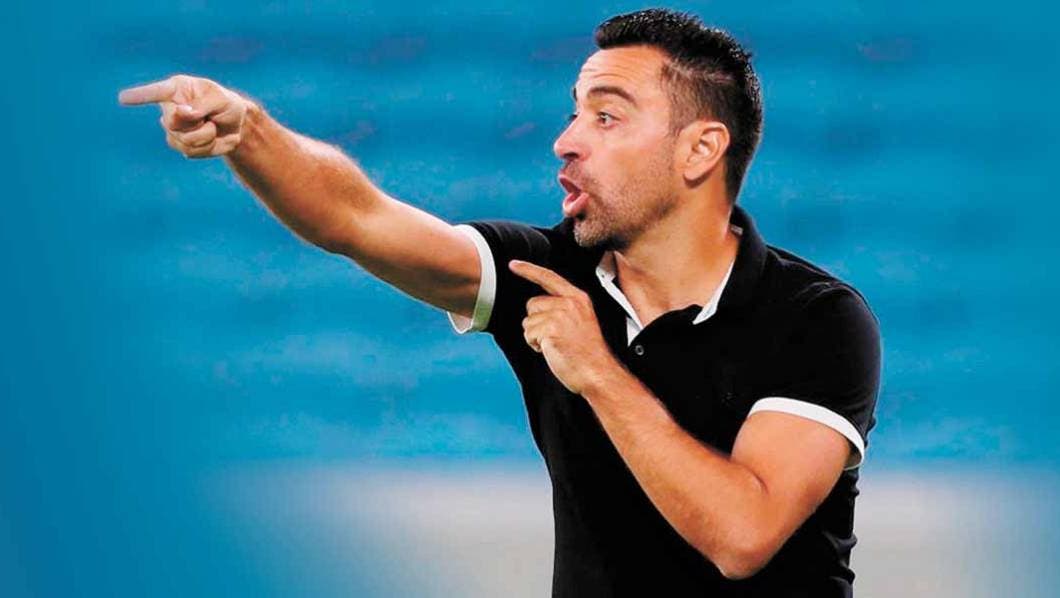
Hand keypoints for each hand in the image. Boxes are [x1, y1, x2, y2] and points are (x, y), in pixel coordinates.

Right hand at [118, 74, 249, 157]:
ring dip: (206, 137)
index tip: (123, 98)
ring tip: (213, 127)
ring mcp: (172, 128)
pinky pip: (191, 152)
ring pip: (183, 141)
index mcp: (176, 89)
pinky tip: (214, 138)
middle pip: (173, 124)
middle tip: (211, 119)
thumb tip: (181, 112)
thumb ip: (203, 105)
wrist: (235, 124)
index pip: (156, 92)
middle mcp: (169, 107)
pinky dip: (210, 148)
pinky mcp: (180, 144)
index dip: (140, 95)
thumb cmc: (226, 104)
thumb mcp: (221, 100)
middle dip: (198, 126)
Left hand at [508, 259, 620, 395]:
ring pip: (528, 321)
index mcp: (578, 298)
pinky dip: (535, 345)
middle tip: (556, 336)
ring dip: (536, 335)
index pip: (548, 277)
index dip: (528, 270)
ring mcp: (559, 315)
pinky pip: (528, 335)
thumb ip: (563, 308)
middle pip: (532, 304)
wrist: (597, 371)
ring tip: (556, 344)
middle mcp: (569, 303)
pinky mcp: (550, 329)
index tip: (514, 264)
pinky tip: (552, 349)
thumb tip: (538, 307)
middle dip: (536, 321)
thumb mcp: (581, 320)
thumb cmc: (588, 353)